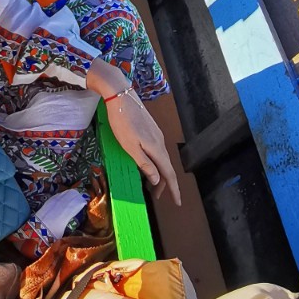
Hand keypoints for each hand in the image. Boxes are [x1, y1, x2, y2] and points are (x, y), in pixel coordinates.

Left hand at [93, 74, 181, 206]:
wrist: (120, 95)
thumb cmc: (122, 121)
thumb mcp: (129, 146)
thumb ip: (144, 163)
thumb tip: (158, 180)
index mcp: (156, 148)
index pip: (169, 173)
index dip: (173, 189)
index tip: (177, 203)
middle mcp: (160, 142)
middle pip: (166, 167)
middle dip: (165, 184)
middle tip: (157, 198)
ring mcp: (156, 135)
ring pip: (161, 159)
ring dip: (159, 173)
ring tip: (150, 185)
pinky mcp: (151, 129)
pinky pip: (157, 151)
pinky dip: (155, 162)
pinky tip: (146, 164)